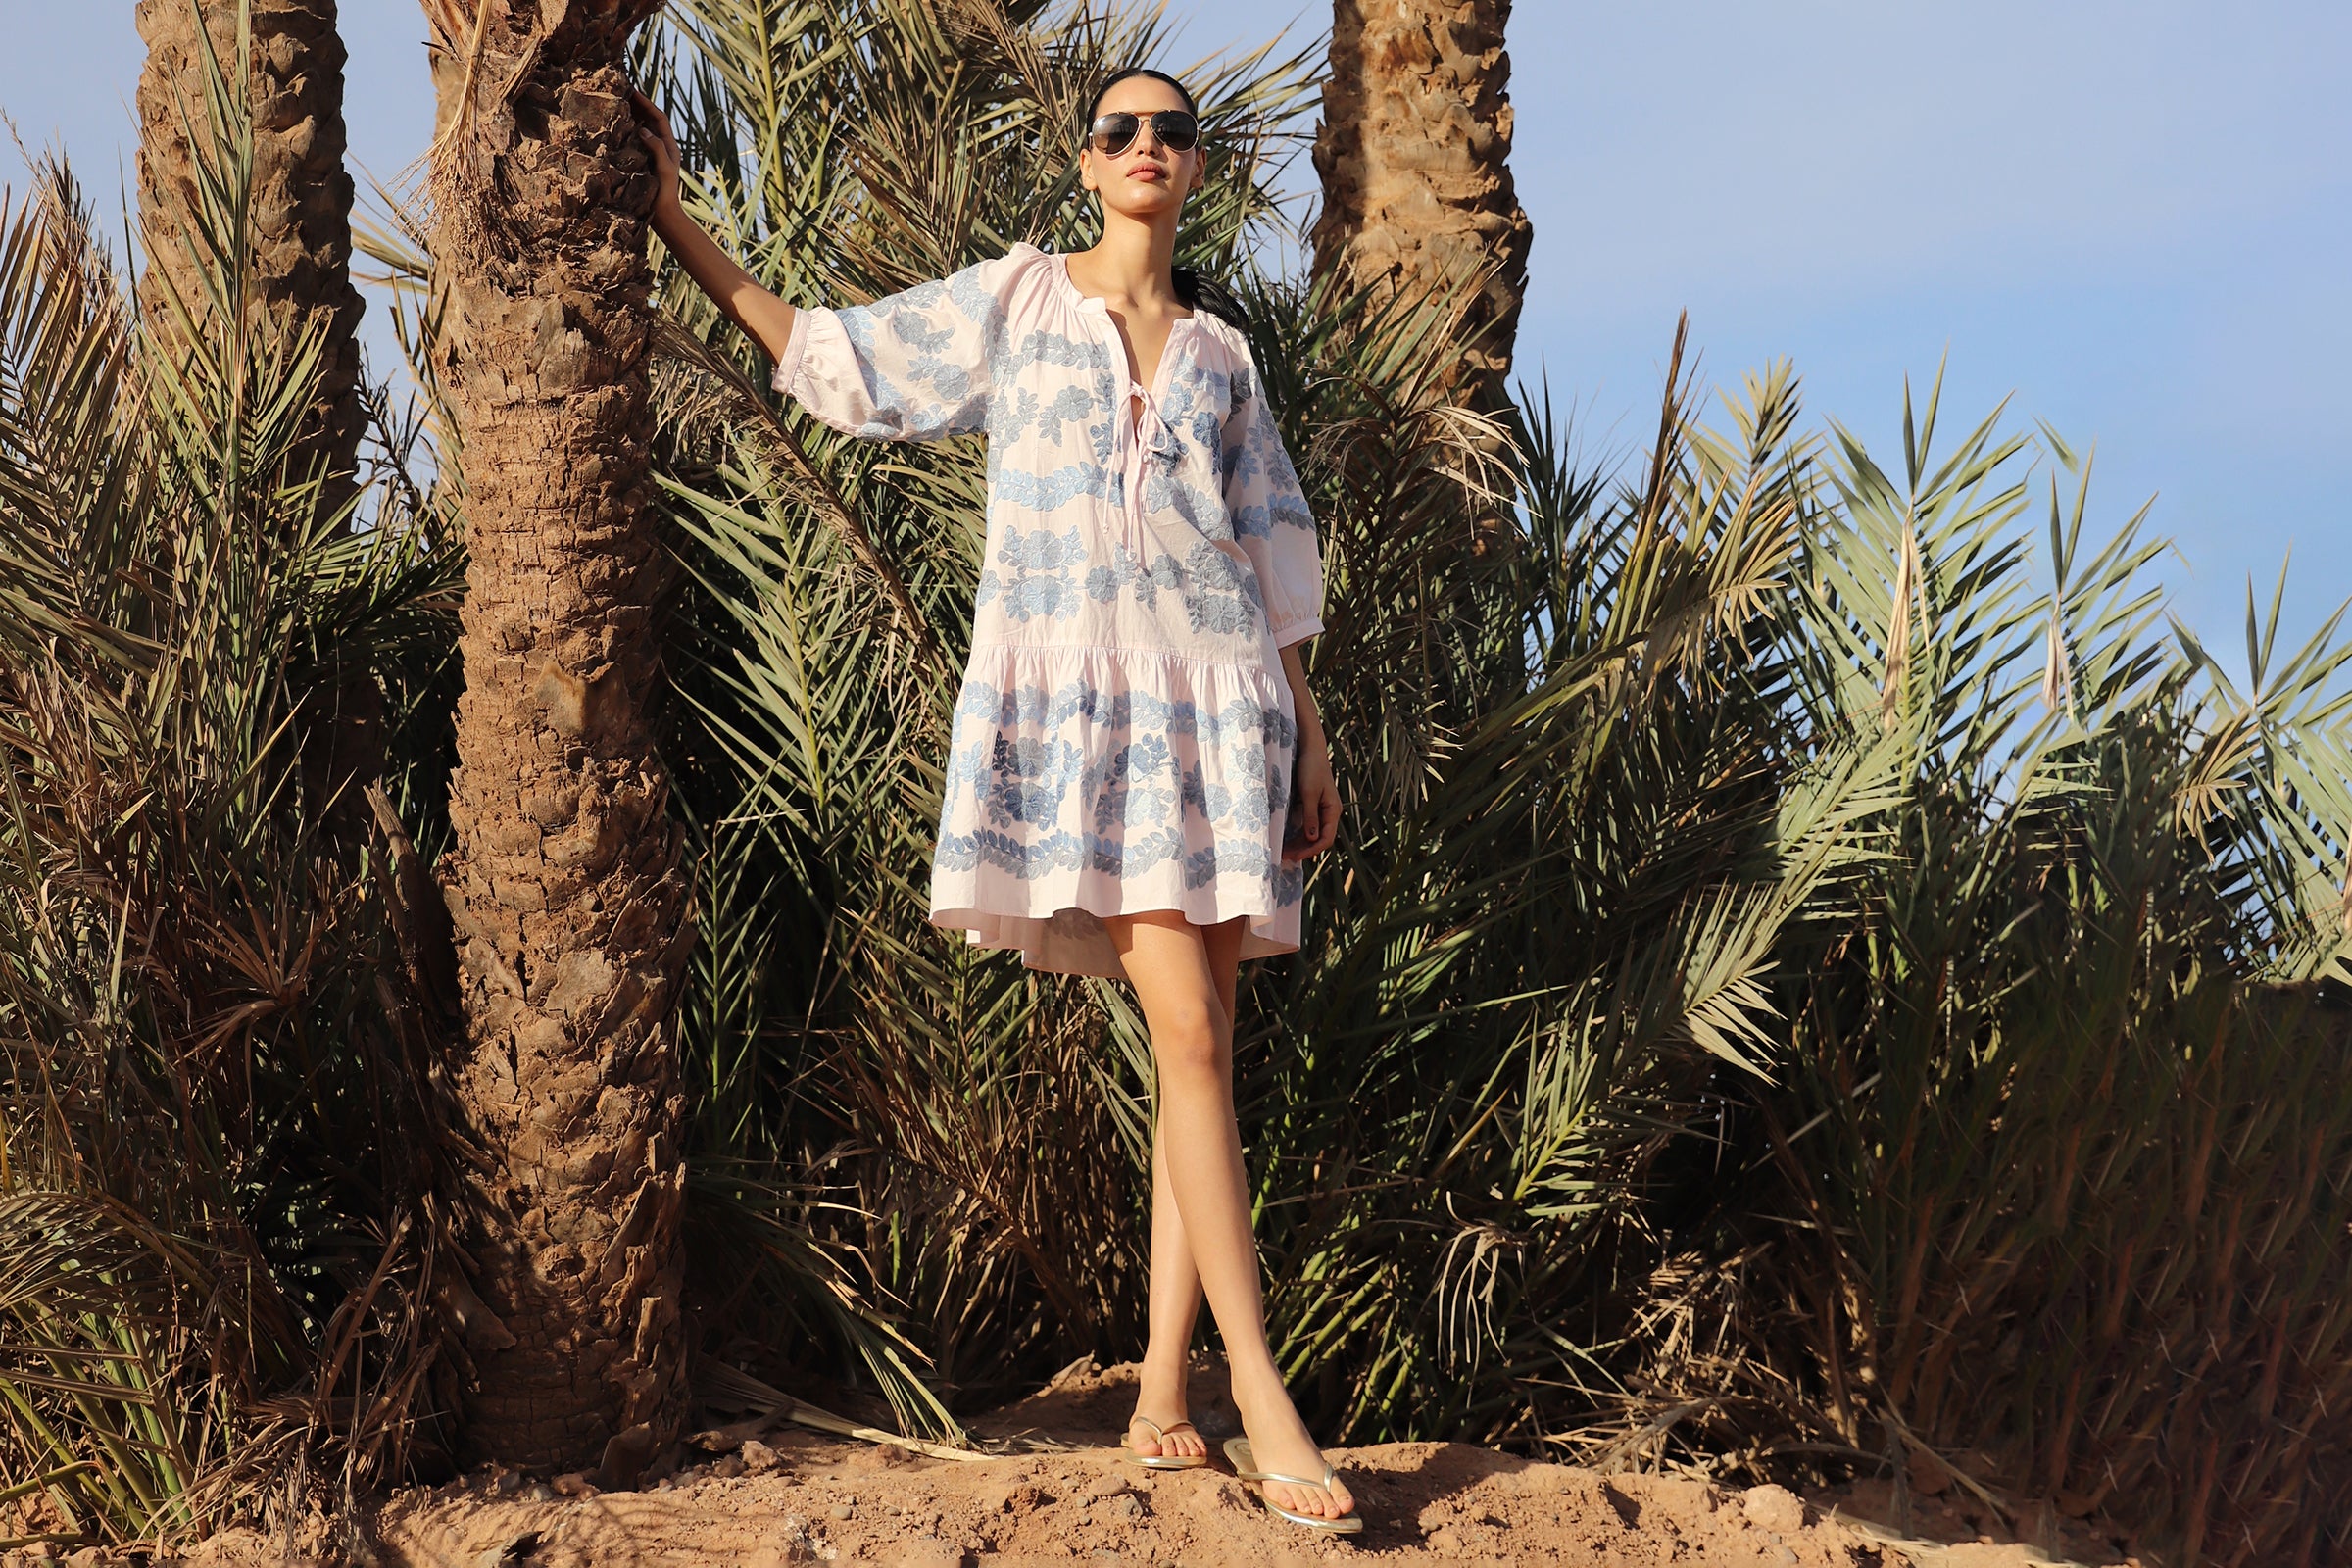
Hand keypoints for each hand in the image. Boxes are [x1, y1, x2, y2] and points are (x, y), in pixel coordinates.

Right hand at [629, 87, 683, 218]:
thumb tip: (643, 129)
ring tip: (616, 103)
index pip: (659, 118)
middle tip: (622, 92)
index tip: (633, 91)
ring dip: (631, 117)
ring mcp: (652, 155)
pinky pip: (634, 142)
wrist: (664, 215)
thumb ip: (657, 148)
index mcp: (670, 145)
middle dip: (638, 106)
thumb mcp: (664, 168)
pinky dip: (626, 132)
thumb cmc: (666, 193)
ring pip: (642, 130)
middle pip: (650, 120)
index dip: (646, 103)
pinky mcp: (643, 163)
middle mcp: (662, 147)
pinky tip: (614, 128)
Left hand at [1284, 734, 1340, 863]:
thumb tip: (1312, 839)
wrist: (1310, 749)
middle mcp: (1329, 812)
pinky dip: (1297, 834)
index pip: (1325, 839)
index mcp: (1333, 810)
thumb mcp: (1309, 793)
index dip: (1311, 850)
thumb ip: (1311, 816)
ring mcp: (1321, 810)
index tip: (1295, 856)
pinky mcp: (1311, 805)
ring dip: (1299, 843)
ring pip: (1311, 834)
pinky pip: (1306, 825)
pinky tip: (1285, 839)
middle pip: (1318, 839)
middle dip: (1302, 849)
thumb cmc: (1311, 768)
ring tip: (1282, 851)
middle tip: (1283, 857)